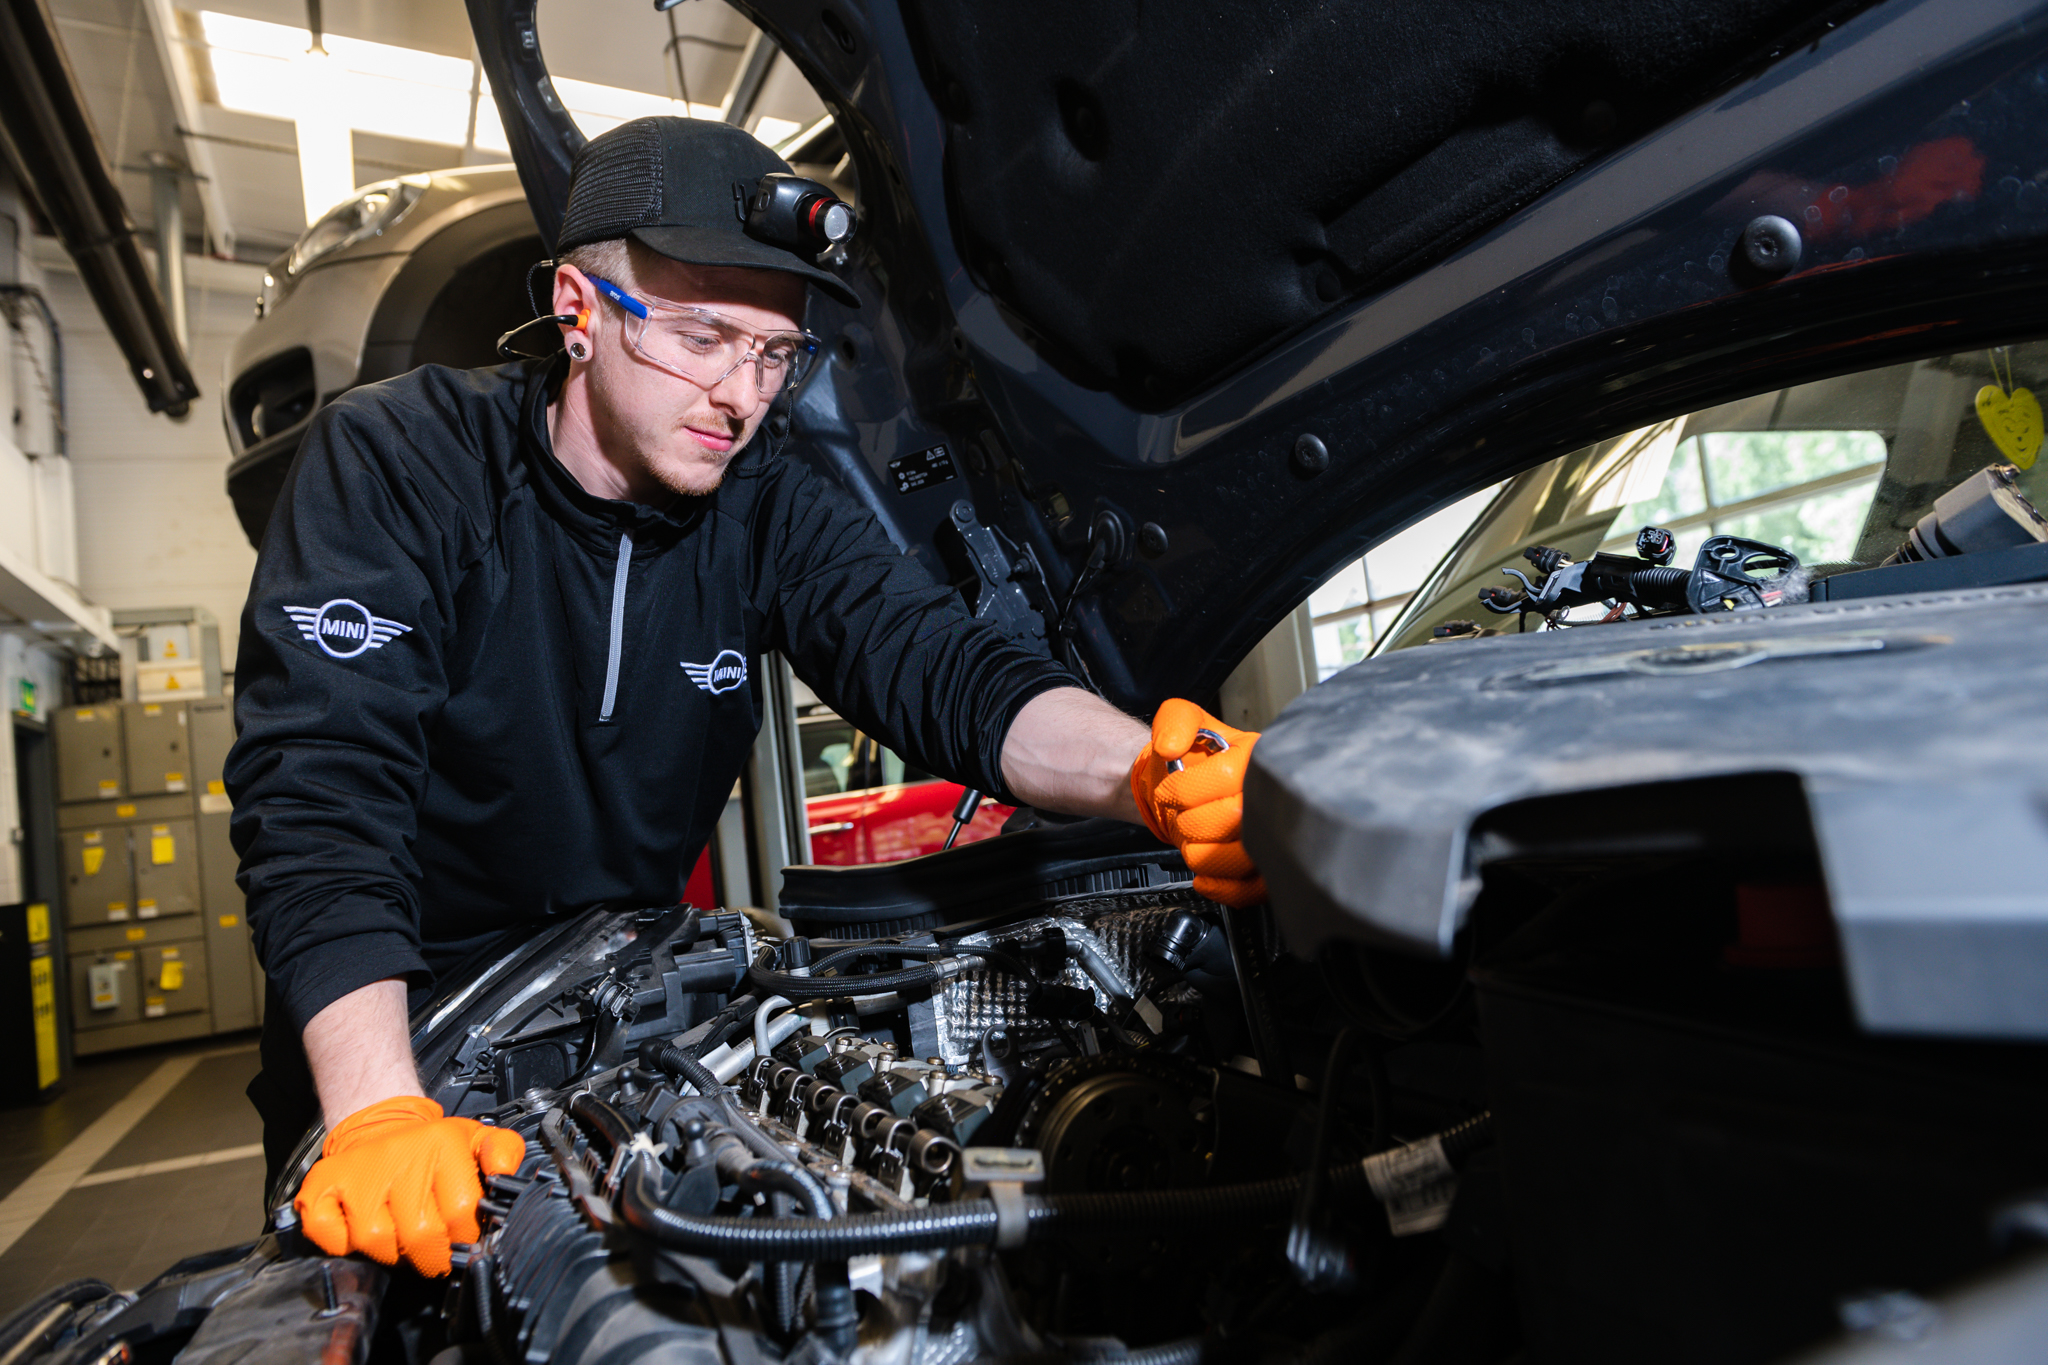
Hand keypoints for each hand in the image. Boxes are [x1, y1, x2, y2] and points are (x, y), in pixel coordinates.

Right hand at [295, 1095, 526, 1276]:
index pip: (462, 1211)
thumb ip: (503, 1151)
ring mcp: (356, 1173)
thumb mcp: (475, 1137)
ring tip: (399, 1237)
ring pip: (376, 1241)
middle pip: (420, 1234)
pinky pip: (331, 1237)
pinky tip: (359, 1230)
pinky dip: (344, 1245)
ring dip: (390, 1252)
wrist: (379, 1123)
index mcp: (441, 1143)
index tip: (463, 1240)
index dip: (465, 1236)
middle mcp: (398, 1155)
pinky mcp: (320, 1187)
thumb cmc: (429, 1144)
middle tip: (432, 1249)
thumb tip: (505, 1173)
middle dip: (431, 1254)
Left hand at [1129, 699, 1266, 907]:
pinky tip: (1203, 873)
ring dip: (1200, 852)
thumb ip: (1173, 721)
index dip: (1186, 788)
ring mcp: (1275, 833)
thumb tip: (1169, 747)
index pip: (1227, 776)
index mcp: (1258, 756)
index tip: (1168, 791)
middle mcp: (1273, 794)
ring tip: (1191, 838)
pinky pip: (1251, 889)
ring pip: (1241, 857)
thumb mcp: (1181, 719)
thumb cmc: (1194, 756)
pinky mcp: (1268, 867)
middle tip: (1180, 816)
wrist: (1193, 786)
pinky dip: (1219, 886)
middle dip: (1191, 821)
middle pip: (1234, 819)